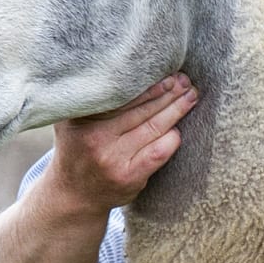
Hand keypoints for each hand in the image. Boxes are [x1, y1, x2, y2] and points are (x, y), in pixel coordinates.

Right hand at [46, 74, 200, 211]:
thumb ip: (90, 99)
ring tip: (190, 96)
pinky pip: (158, 151)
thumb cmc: (79, 148)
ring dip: (176, 110)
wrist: (74, 194)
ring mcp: (111, 158)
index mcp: (80, 117)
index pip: (120, 95)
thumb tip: (124, 68)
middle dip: (167, 92)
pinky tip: (179, 128)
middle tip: (185, 80)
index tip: (166, 72)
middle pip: (140, 109)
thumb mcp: (72, 120)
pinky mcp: (128, 176)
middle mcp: (93, 136)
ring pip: (152, 127)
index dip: (147, 83)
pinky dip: (172, 138)